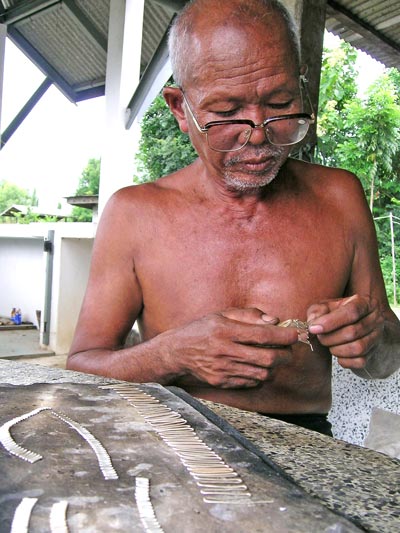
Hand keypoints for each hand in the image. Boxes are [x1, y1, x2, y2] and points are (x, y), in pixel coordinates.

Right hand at [164, 307, 297, 388]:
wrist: (177, 351)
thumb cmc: (203, 329)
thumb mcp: (222, 314)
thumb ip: (249, 315)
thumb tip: (274, 321)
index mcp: (226, 330)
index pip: (263, 334)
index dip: (284, 335)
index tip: (294, 334)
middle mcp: (225, 351)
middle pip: (268, 358)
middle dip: (285, 354)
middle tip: (288, 349)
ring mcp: (223, 370)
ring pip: (263, 373)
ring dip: (274, 366)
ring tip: (273, 357)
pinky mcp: (222, 382)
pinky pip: (251, 382)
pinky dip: (260, 375)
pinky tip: (257, 366)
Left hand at [307, 295, 383, 369]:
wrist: (360, 328)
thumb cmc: (339, 315)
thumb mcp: (327, 307)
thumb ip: (317, 311)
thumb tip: (313, 323)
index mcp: (364, 303)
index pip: (351, 311)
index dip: (330, 322)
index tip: (313, 329)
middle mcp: (375, 319)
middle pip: (352, 332)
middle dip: (329, 338)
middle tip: (320, 338)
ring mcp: (377, 338)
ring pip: (357, 348)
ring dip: (336, 349)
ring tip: (329, 345)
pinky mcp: (374, 354)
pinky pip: (359, 362)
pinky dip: (344, 360)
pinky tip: (338, 353)